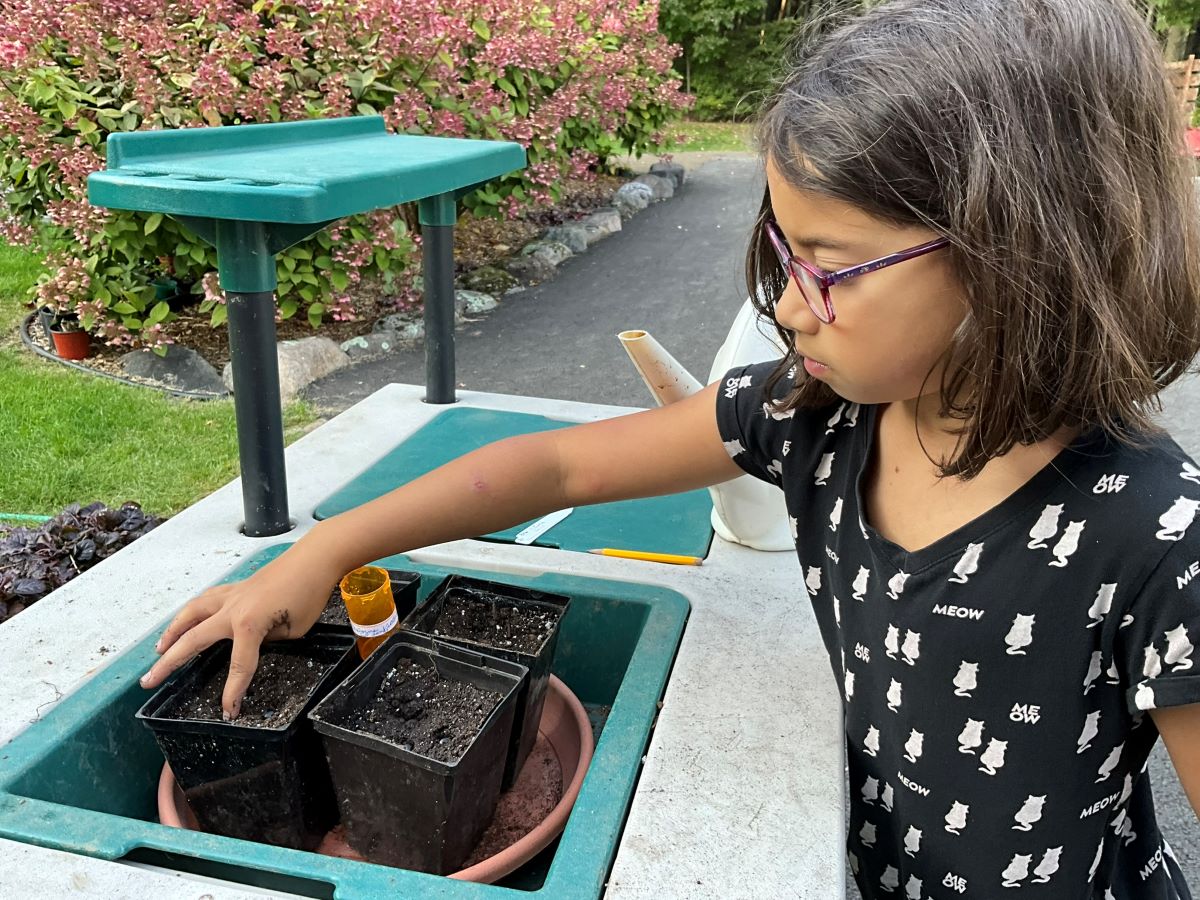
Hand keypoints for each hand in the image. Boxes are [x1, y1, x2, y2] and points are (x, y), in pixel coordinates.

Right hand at [139, 551, 340, 719]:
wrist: (315, 558)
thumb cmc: (309, 592)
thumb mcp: (295, 630)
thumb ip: (269, 641)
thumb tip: (253, 643)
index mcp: (249, 624)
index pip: (238, 665)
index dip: (233, 692)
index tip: (228, 712)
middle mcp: (232, 608)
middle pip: (192, 639)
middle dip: (169, 663)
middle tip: (148, 681)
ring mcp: (232, 595)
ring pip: (191, 613)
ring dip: (172, 632)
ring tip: (159, 650)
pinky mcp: (237, 587)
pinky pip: (205, 600)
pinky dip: (191, 612)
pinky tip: (187, 619)